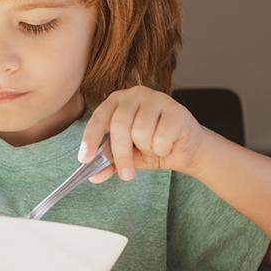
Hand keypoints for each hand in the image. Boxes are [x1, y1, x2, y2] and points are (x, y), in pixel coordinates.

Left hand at [79, 85, 210, 182]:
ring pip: (141, 132)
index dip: (91, 138)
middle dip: (121, 154)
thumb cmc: (152, 148)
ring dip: (148, 150)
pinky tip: (169, 145)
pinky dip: (163, 149)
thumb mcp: (127, 156)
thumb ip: (109, 162)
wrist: (186, 150)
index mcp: (118, 101)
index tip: (85, 159)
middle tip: (127, 175)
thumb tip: (93, 176)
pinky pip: (161, 138)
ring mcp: (157, 98)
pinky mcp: (176, 109)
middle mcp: (135, 94)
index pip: (99, 118)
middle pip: (120, 126)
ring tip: (154, 149)